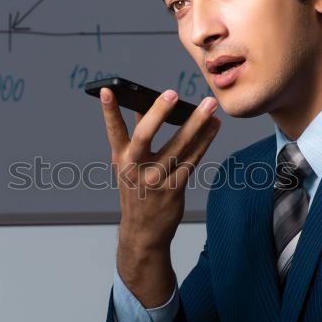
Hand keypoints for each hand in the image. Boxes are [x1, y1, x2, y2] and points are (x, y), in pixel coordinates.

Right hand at [99, 86, 220, 251]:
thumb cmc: (137, 191)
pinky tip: (214, 127)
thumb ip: (138, 136)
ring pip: (178, 146)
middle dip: (158, 113)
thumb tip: (146, 107)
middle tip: (172, 93)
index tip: (107, 89)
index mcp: (121, 159)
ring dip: (196, 124)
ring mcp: (155, 179)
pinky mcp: (174, 188)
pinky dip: (204, 141)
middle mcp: (135, 168)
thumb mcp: (129, 166)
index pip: (113, 131)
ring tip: (209, 105)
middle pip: (145, 136)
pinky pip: (192, 160)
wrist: (143, 231)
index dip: (109, 110)